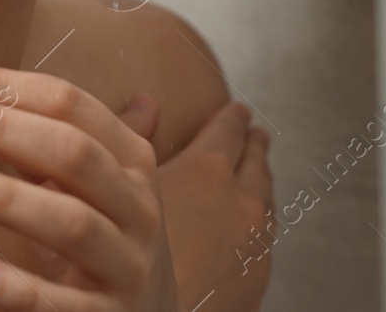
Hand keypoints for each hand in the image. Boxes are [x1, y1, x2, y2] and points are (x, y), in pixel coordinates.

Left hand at [0, 65, 179, 310]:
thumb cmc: (104, 235)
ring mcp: (127, 266)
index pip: (68, 103)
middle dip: (0, 127)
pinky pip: (62, 305)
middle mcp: (138, 206)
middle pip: (72, 152)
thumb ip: (44, 133)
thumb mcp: (92, 180)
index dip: (3, 86)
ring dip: (5, 196)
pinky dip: (18, 288)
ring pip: (71, 222)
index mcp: (132, 158)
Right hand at [135, 100, 273, 311]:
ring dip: (260, 187)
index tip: (238, 110)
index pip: (229, 130)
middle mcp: (241, 204)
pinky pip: (265, 244)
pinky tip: (247, 235)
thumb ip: (130, 136)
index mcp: (207, 171)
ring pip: (267, 205)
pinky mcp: (257, 282)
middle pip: (257, 164)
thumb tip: (147, 101)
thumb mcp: (118, 184)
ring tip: (256, 179)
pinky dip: (258, 229)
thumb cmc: (123, 257)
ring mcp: (255, 246)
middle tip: (256, 135)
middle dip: (254, 146)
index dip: (232, 117)